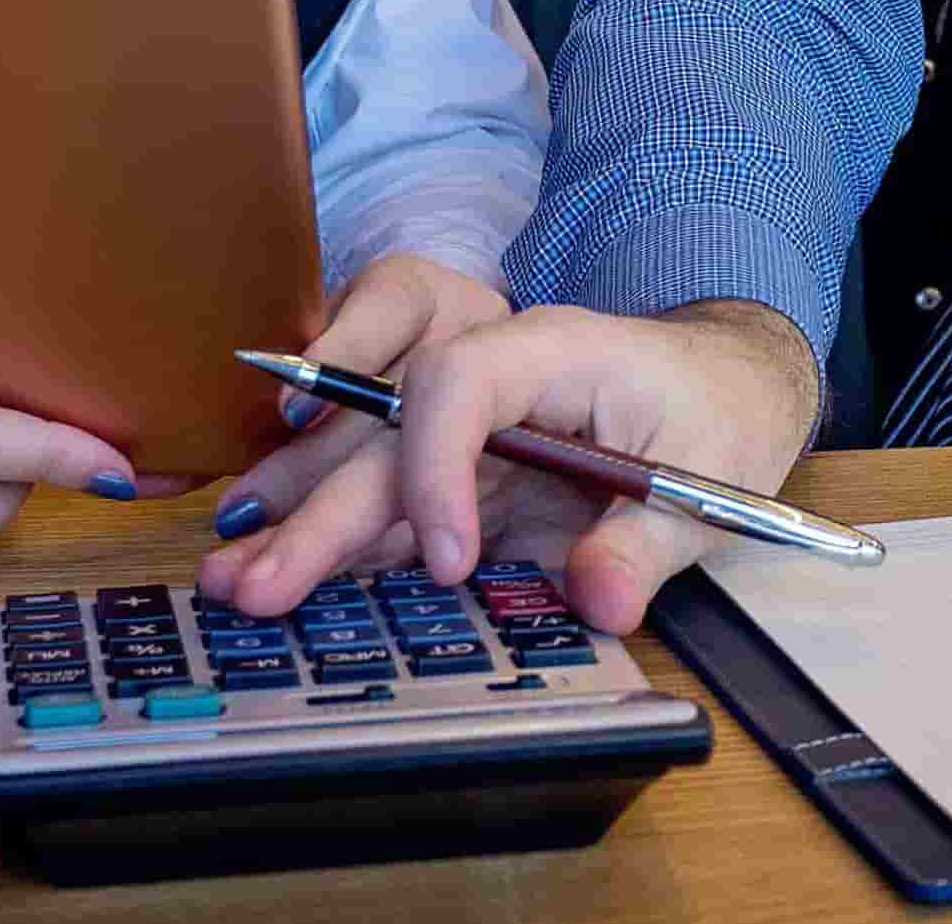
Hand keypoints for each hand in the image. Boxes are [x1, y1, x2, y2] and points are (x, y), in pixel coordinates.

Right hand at [198, 298, 820, 631]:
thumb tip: (599, 599)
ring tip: (228, 574)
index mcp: (553, 351)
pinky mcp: (459, 463)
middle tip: (252, 581)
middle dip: (319, 507)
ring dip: (297, 514)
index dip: (435, 467)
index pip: (459, 381)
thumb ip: (645, 544)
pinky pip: (385, 493)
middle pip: (386, 428)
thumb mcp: (707, 487)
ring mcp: (467, 417)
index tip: (451, 563)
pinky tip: (267, 561)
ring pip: (364, 457)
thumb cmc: (716, 419)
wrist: (723, 387)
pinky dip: (332, 530)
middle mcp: (489, 372)